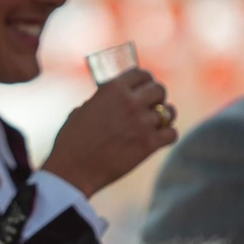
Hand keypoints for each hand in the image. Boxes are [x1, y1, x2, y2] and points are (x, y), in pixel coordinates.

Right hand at [41, 68, 177, 196]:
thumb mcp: (83, 109)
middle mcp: (130, 102)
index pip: (141, 74)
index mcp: (113, 89)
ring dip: (164, 118)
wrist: (72, 169)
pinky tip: (159, 139)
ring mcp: (142, 123)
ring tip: (157, 124)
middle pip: (159, 90)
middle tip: (151, 107)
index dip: (146, 81)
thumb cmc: (72, 141)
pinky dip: (167, 136)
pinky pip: (172, 133)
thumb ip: (102, 101)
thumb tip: (112, 102)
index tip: (146, 88)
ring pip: (168, 112)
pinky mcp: (149, 144)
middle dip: (157, 97)